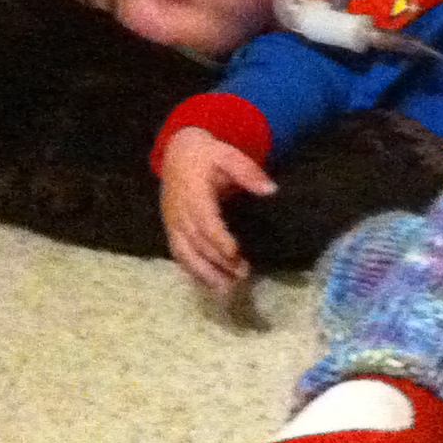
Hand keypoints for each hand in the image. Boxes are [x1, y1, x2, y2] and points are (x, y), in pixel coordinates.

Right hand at [158, 127, 275, 298]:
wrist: (176, 152)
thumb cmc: (207, 155)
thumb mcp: (228, 155)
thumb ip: (248, 172)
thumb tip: (271, 190)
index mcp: (193, 193)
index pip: (205, 220)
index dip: (219, 238)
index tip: (235, 253)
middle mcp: (179, 212)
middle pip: (196, 242)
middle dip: (217, 261)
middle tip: (242, 275)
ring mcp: (172, 223)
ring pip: (185, 253)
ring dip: (204, 273)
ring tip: (226, 289)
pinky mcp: (171, 230)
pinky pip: (179, 254)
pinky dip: (192, 271)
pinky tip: (209, 284)